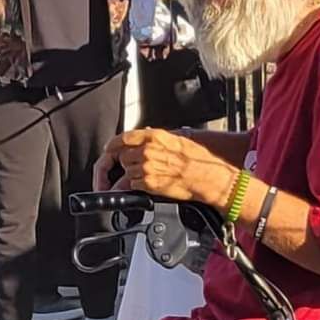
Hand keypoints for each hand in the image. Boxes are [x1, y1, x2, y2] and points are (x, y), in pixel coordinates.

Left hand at [94, 128, 233, 202]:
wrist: (208, 178)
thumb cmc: (200, 160)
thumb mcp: (179, 139)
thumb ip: (159, 137)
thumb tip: (146, 134)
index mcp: (155, 137)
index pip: (124, 138)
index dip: (114, 144)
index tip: (111, 149)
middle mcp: (148, 151)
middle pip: (123, 156)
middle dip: (128, 162)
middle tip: (138, 166)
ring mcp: (147, 168)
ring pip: (127, 171)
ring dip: (133, 174)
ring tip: (151, 175)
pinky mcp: (148, 184)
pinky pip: (133, 185)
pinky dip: (138, 186)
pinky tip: (153, 183)